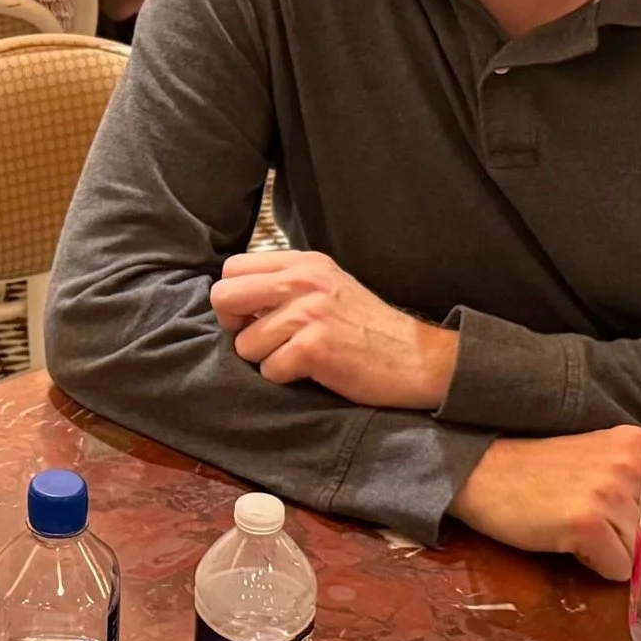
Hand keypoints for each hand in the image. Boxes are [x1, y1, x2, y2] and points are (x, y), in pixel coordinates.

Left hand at [208, 250, 456, 408]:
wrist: (416, 357)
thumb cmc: (366, 327)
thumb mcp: (327, 286)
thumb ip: (285, 284)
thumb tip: (235, 299)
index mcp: (303, 262)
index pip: (233, 268)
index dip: (233, 298)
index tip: (252, 317)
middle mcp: (303, 280)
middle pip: (224, 297)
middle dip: (233, 326)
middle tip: (261, 340)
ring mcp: (309, 313)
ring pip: (245, 343)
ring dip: (265, 359)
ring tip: (298, 358)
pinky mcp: (314, 348)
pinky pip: (269, 370)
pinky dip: (285, 378)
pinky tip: (312, 371)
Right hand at [447, 427, 640, 580]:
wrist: (479, 472)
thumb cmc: (535, 471)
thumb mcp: (594, 460)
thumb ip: (632, 480)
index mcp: (636, 444)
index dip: (638, 514)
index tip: (608, 508)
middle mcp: (629, 464)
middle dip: (623, 533)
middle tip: (583, 517)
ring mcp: (609, 493)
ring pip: (637, 552)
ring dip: (607, 550)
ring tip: (571, 527)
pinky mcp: (588, 523)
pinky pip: (617, 569)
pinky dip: (593, 565)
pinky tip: (565, 540)